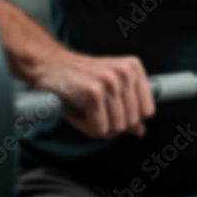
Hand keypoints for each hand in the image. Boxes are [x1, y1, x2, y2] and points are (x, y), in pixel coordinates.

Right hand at [37, 50, 155, 138]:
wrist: (49, 65)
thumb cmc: (79, 79)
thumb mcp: (108, 89)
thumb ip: (127, 109)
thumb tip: (141, 132)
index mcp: (133, 68)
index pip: (147, 111)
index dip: (129, 118)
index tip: (111, 109)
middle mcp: (125, 72)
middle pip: (131, 122)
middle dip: (110, 123)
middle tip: (93, 108)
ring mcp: (110, 81)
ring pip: (115, 128)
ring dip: (96, 125)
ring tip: (84, 107)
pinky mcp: (94, 93)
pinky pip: (99, 129)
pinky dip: (85, 127)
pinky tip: (77, 110)